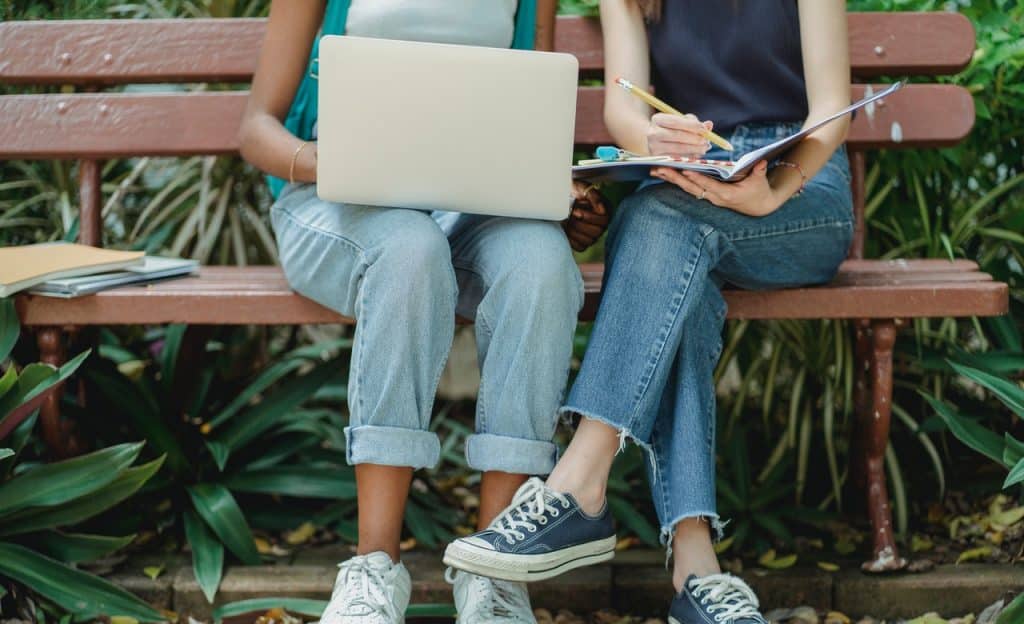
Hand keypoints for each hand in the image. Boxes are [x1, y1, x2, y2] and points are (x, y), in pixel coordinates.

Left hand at [564, 181, 609, 250]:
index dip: (589, 217)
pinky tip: (565, 230)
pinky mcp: (583, 243)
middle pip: (597, 232)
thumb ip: (593, 195)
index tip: (576, 210)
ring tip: (566, 221)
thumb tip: (601, 208)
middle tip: (569, 216)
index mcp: (604, 211)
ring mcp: (593, 235)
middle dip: (580, 224)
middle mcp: (601, 225)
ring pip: (589, 241)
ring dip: (574, 231)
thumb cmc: (573, 192)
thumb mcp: (583, 187)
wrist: (560, 198)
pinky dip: (572, 240)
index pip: (603, 220)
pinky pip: (580, 247)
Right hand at [646, 113, 712, 157]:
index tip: (704, 129)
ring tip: (704, 148)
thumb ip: (694, 122)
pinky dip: (689, 157)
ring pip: (677, 149)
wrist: (654, 141)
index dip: (691, 125)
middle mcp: (652, 133)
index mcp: (657, 119)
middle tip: (706, 141)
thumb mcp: (681, 121)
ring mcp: (654, 147)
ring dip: (694, 149)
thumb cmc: (672, 128)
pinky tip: (697, 155)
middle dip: (694, 138)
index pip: (675, 122)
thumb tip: (709, 125)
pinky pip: (677, 158)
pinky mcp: (658, 159)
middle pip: (676, 135)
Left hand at [651, 160, 782, 216]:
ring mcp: (709, 197)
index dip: (696, 178)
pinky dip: (676, 180)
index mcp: (727, 195)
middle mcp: (714, 197)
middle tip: (660, 168)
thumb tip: (761, 162)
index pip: (708, 185)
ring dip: (671, 179)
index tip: (684, 169)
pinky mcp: (706, 195)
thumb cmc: (759, 191)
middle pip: (691, 187)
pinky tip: (665, 173)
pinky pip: (689, 187)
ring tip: (655, 170)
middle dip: (675, 178)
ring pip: (687, 188)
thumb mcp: (760, 181)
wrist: (758, 206)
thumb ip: (759, 171)